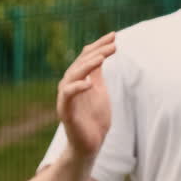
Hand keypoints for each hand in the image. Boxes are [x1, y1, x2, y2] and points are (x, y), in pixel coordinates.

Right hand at [57, 32, 116, 158]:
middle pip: (80, 62)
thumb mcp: (99, 90)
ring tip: (102, 58)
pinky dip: (77, 88)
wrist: (90, 145)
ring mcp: (66, 98)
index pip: (87, 56)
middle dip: (97, 51)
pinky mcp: (65, 112)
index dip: (99, 45)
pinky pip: (67, 96)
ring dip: (87, 65)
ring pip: (72, 75)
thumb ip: (97, 74)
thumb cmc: (94, 118)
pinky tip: (89, 83)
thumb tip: (101, 53)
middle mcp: (69, 85)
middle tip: (113, 44)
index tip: (114, 35)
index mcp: (78, 79)